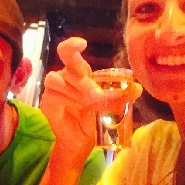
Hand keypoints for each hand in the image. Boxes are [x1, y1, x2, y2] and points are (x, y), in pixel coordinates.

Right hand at [41, 38, 141, 153]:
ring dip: (75, 93)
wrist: (82, 141)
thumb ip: (123, 96)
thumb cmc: (94, 118)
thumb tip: (137, 88)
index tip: (82, 44)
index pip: (68, 51)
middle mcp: (64, 77)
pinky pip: (53, 96)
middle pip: (68, 68)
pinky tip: (74, 109)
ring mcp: (53, 90)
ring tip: (85, 105)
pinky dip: (65, 102)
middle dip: (84, 82)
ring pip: (59, 81)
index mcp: (78, 72)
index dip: (72, 45)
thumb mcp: (111, 106)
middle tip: (96, 96)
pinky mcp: (47, 103)